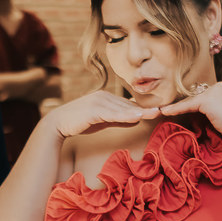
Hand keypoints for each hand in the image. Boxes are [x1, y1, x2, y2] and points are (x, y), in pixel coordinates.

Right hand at [42, 90, 160, 139]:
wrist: (57, 124)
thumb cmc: (80, 122)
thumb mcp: (103, 121)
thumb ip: (119, 119)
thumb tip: (137, 119)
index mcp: (106, 97)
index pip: (128, 105)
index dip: (144, 109)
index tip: (159, 111)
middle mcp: (104, 96)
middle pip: (128, 105)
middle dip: (146, 109)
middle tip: (164, 111)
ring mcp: (98, 101)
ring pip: (123, 108)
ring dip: (140, 112)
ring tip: (155, 114)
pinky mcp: (93, 110)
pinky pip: (113, 114)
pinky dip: (126, 115)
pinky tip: (137, 117)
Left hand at [159, 82, 221, 144]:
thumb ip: (212, 109)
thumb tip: (196, 110)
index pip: (201, 95)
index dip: (190, 104)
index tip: (176, 109)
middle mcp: (217, 86)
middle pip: (194, 97)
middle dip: (182, 104)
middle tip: (166, 109)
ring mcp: (212, 92)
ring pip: (190, 101)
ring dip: (177, 107)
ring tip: (164, 111)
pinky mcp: (207, 100)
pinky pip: (188, 105)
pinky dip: (176, 109)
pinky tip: (165, 112)